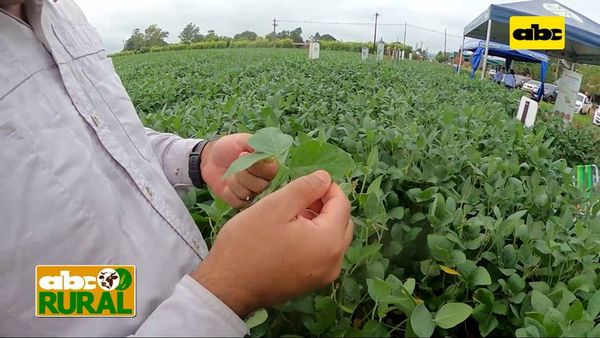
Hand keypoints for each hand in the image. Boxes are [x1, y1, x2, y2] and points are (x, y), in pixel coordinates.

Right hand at [191, 170, 352, 317]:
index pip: (342, 204)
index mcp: (329, 241)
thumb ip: (305, 188)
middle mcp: (334, 262)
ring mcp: (323, 276)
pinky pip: (322, 254)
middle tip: (299, 196)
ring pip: (332, 239)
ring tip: (291, 213)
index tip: (306, 180)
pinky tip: (289, 233)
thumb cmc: (249, 244)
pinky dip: (313, 239)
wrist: (227, 287)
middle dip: (326, 205)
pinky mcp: (310, 283)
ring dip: (319, 221)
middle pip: (342, 223)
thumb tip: (325, 178)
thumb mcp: (276, 206)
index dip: (327, 187)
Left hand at [200, 134, 277, 207]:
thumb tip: (264, 151)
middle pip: (261, 185)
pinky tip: (226, 184)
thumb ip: (256, 144)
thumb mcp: (242, 140)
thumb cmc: (229, 147)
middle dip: (244, 174)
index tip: (242, 154)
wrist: (211, 158)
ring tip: (230, 172)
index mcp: (266, 165)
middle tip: (235, 164)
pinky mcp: (239, 201)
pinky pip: (238, 201)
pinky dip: (230, 192)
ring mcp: (251, 192)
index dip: (257, 166)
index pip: (271, 172)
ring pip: (249, 193)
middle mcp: (262, 181)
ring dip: (235, 182)